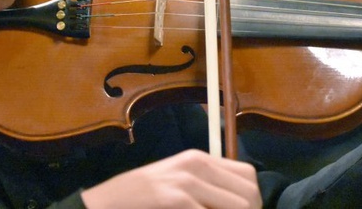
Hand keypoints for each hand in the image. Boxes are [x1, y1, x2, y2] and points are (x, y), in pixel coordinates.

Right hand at [80, 149, 261, 208]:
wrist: (108, 202)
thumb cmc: (144, 198)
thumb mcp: (177, 182)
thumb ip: (206, 185)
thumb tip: (242, 202)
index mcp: (199, 158)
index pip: (249, 176)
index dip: (253, 202)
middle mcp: (197, 164)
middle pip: (250, 196)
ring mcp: (186, 181)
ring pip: (240, 208)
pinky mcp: (176, 198)